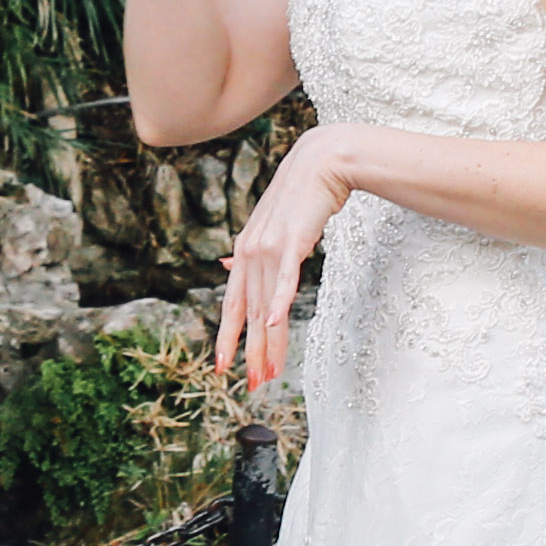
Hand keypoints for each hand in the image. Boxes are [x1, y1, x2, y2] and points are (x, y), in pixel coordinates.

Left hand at [215, 129, 353, 392]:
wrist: (322, 160)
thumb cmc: (301, 194)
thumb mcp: (272, 225)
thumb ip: (253, 250)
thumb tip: (229, 265)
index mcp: (244, 251)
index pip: (233, 303)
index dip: (228, 337)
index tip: (224, 367)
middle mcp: (250, 252)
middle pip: (249, 313)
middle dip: (249, 352)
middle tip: (252, 384)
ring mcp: (268, 247)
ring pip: (265, 305)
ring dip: (267, 342)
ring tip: (269, 372)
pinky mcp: (291, 241)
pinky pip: (284, 279)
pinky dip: (277, 303)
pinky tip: (272, 326)